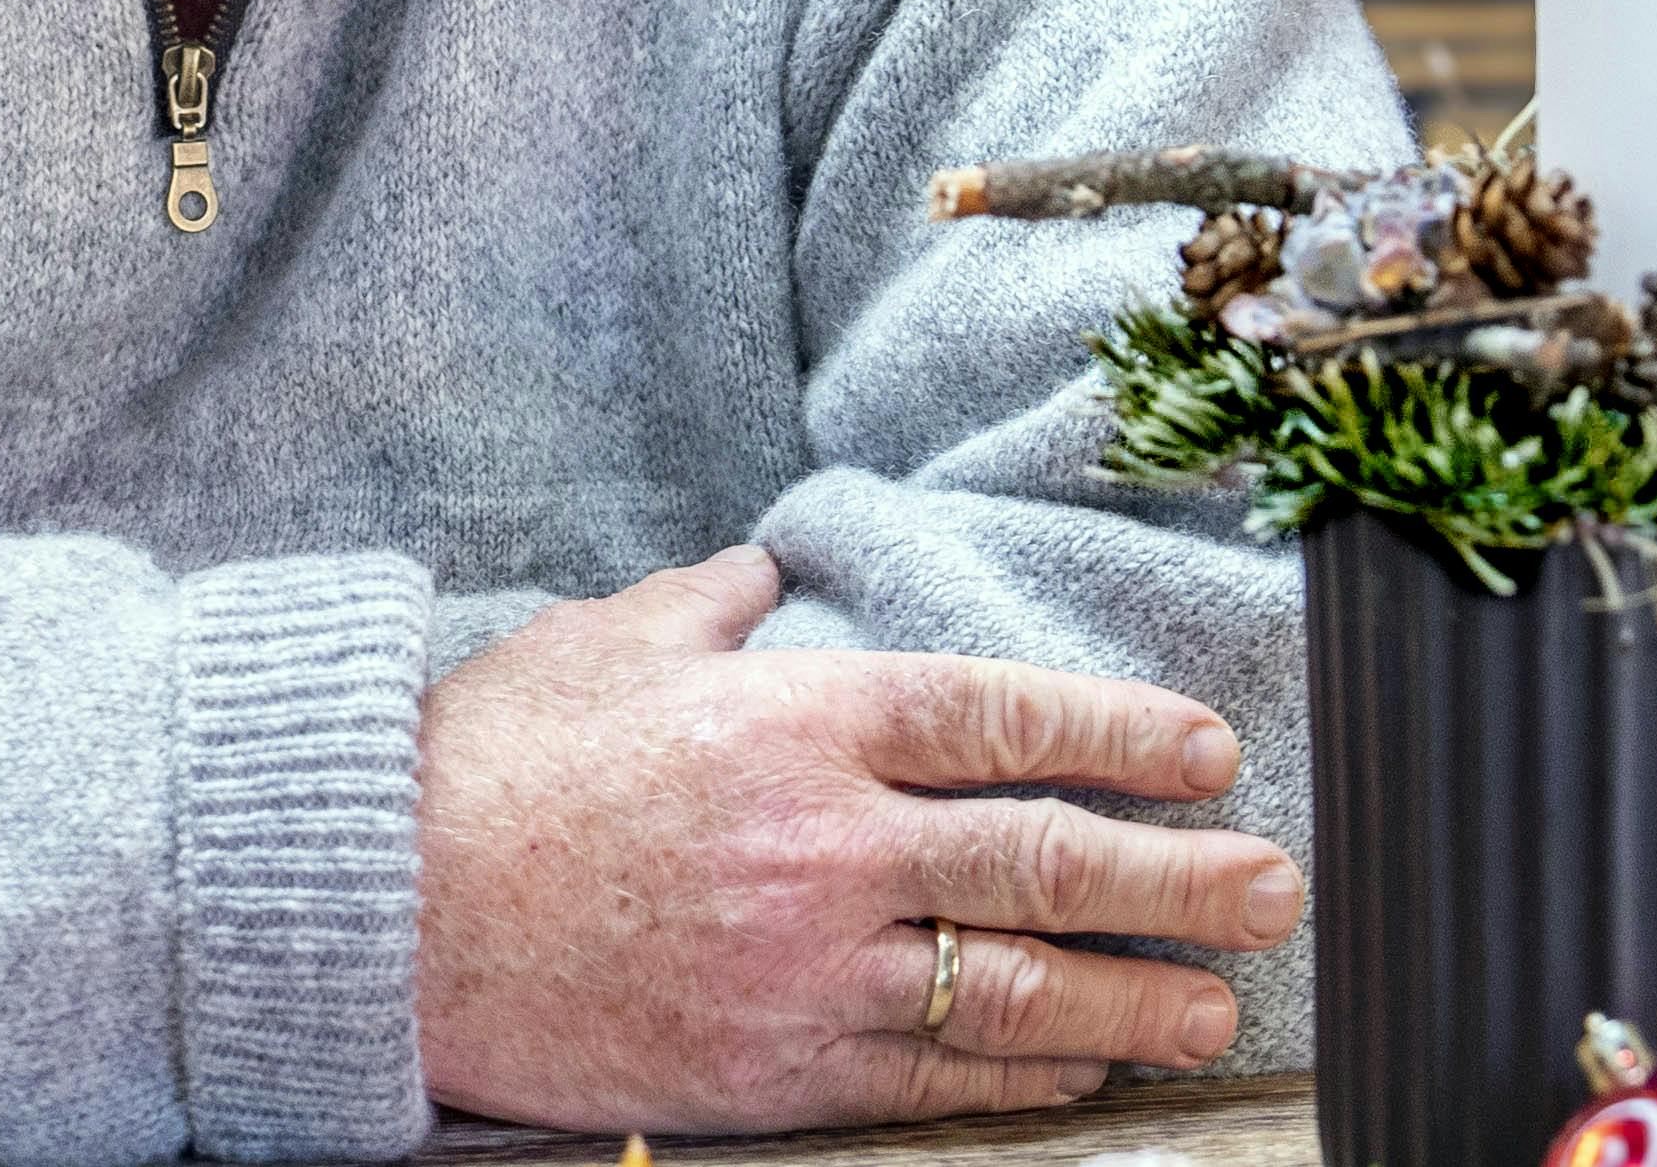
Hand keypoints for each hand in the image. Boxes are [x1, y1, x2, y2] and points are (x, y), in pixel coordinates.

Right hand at [410, 544, 1299, 1130]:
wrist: (381, 911)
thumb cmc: (489, 764)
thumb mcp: (608, 638)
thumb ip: (712, 605)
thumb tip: (766, 581)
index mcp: (797, 716)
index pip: (1004, 717)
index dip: (1125, 733)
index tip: (1211, 750)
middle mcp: (824, 840)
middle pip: (1046, 861)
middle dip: (1183, 879)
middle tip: (1274, 890)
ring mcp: (804, 964)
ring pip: (1012, 990)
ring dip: (1133, 1002)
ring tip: (1213, 1009)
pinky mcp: (771, 1064)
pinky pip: (930, 1074)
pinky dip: (1019, 1075)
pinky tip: (1079, 1072)